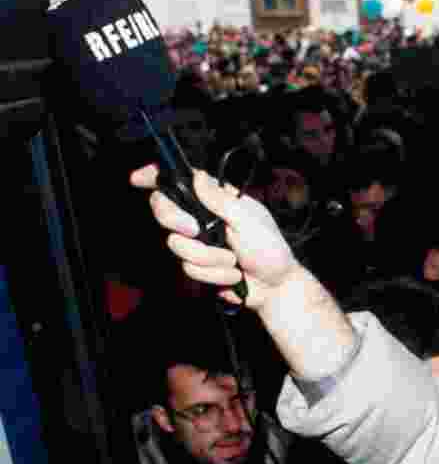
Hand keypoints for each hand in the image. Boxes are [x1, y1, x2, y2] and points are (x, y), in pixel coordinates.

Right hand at [130, 165, 299, 311]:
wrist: (275, 287)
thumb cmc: (270, 250)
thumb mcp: (249, 220)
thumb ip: (221, 200)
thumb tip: (197, 176)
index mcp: (217, 201)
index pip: (182, 182)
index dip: (157, 177)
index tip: (139, 179)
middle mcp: (203, 218)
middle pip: (165, 210)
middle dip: (175, 220)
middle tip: (196, 230)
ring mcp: (198, 243)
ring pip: (177, 245)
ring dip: (209, 257)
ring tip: (234, 261)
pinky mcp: (198, 266)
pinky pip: (190, 268)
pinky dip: (214, 274)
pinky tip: (233, 275)